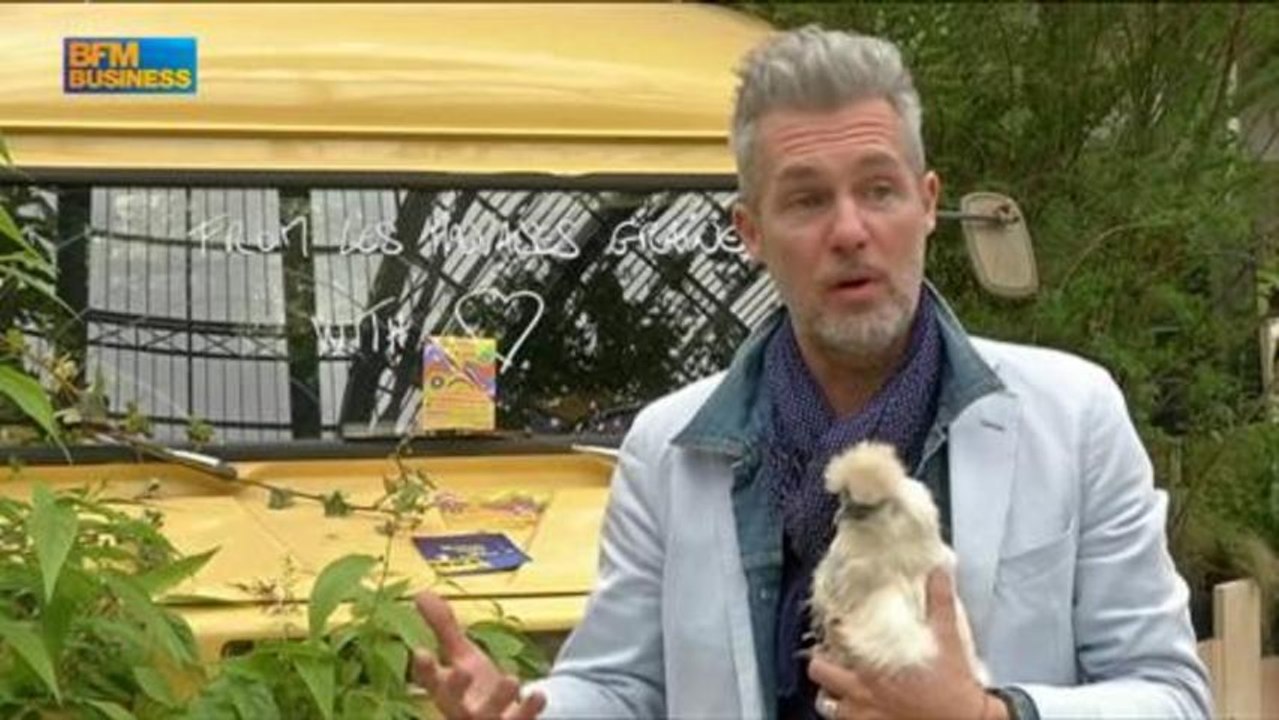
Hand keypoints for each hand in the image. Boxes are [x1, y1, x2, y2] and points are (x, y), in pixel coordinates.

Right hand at [412, 590, 546, 719]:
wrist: (507, 718)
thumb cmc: (479, 687)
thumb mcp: (463, 657)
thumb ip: (443, 628)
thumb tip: (420, 593)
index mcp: (447, 691)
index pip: (431, 681)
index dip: (425, 669)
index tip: (421, 652)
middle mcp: (464, 709)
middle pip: (454, 703)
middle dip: (456, 688)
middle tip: (461, 670)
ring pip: (489, 714)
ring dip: (499, 697)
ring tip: (511, 679)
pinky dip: (529, 709)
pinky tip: (538, 694)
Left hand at [807, 569, 1005, 719]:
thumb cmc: (954, 686)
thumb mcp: (947, 639)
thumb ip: (939, 602)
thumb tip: (939, 571)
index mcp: (868, 673)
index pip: (824, 660)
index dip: (822, 649)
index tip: (830, 638)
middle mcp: (860, 699)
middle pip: (821, 686)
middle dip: (823, 673)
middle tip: (831, 664)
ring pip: (830, 710)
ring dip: (834, 699)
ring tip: (842, 689)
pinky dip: (851, 717)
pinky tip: (863, 709)